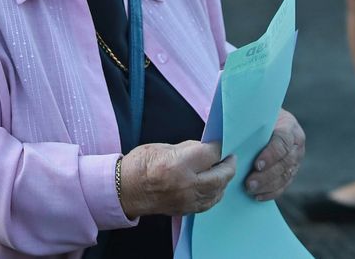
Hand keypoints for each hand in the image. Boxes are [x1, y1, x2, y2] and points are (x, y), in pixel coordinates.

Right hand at [119, 140, 236, 218]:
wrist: (124, 190)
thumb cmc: (139, 164)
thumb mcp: (163, 147)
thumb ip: (188, 148)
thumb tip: (205, 148)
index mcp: (179, 164)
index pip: (211, 154)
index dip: (218, 147)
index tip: (220, 143)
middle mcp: (186, 184)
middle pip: (221, 176)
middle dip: (228, 165)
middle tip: (230, 157)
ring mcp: (187, 200)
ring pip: (218, 192)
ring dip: (224, 180)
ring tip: (223, 170)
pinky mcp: (185, 210)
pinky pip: (208, 203)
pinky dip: (215, 193)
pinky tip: (214, 186)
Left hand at [245, 110, 304, 200]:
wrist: (265, 122)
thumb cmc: (256, 117)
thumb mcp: (254, 115)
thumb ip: (246, 122)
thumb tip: (228, 133)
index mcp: (289, 126)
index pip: (283, 141)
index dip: (271, 154)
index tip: (256, 165)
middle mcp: (296, 143)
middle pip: (285, 162)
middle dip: (267, 175)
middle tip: (249, 183)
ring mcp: (296, 159)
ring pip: (285, 176)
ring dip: (267, 185)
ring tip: (250, 190)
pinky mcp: (291, 171)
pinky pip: (284, 185)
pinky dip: (271, 192)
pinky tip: (258, 196)